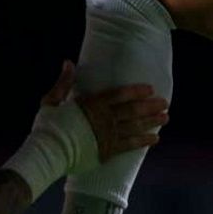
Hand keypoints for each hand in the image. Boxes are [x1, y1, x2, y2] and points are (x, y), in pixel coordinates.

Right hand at [40, 60, 168, 161]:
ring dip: (152, 122)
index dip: (136, 91)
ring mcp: (107, 136)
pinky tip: (155, 139)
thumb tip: (68, 62)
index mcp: (92, 104)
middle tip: (165, 103)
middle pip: (132, 110)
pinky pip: (130, 146)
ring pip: (135, 127)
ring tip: (165, 118)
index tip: (150, 89)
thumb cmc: (47, 126)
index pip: (120, 94)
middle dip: (150, 106)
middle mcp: (104, 119)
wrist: (48, 152)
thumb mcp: (51, 100)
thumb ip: (64, 82)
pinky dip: (143, 141)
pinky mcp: (108, 151)